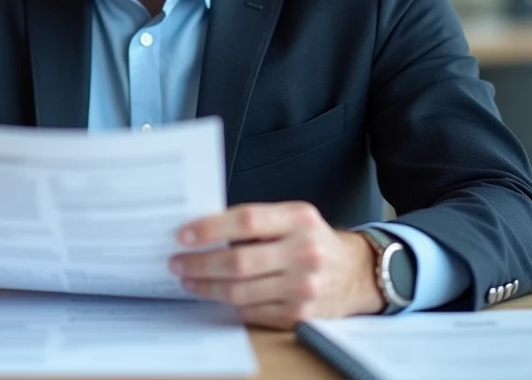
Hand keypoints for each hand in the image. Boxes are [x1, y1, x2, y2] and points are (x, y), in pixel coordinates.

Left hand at [169, 202, 384, 328]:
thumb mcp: (293, 217)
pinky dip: (229, 305)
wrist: (355, 273)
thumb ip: (256, 222)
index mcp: (299, 220)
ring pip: (241, 291)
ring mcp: (303, 287)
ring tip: (189, 280)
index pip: (247, 221)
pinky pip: (253, 312)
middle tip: (177, 263)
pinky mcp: (300, 314)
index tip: (183, 235)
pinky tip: (215, 295)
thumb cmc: (313, 240)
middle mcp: (304, 253)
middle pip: (239, 261)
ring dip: (207, 287)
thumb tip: (204, 230)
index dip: (211, 228)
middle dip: (200, 263)